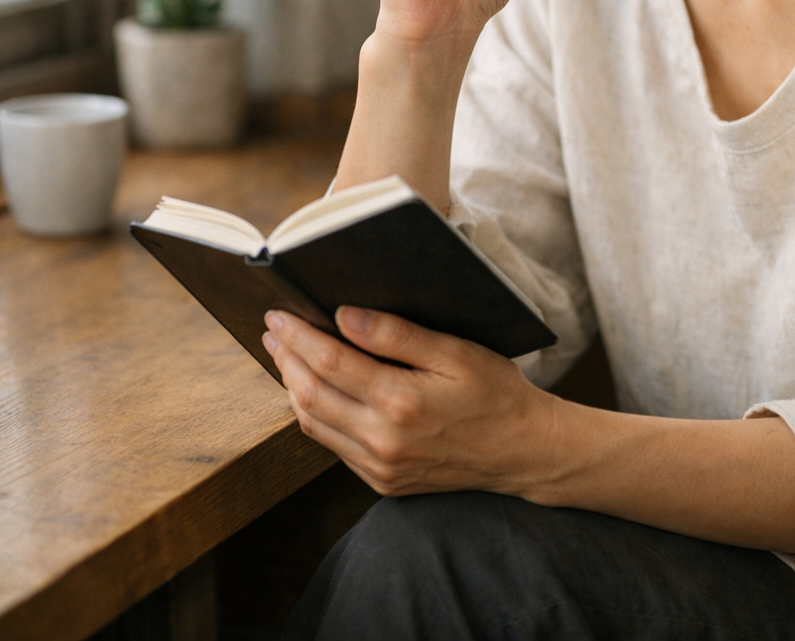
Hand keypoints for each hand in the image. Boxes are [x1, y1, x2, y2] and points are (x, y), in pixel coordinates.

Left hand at [262, 306, 560, 497]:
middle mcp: (384, 441)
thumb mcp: (456, 352)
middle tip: (272, 329)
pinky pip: (333, 445)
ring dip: (293, 387)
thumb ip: (398, 334)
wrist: (521, 451)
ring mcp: (381, 467)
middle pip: (311, 395)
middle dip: (286, 358)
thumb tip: (344, 316)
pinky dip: (314, 414)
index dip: (298, 336)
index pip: (329, 363)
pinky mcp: (382, 481)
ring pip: (314, 424)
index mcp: (401, 403)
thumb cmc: (495, 393)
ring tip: (285, 354)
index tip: (278, 313)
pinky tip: (313, 390)